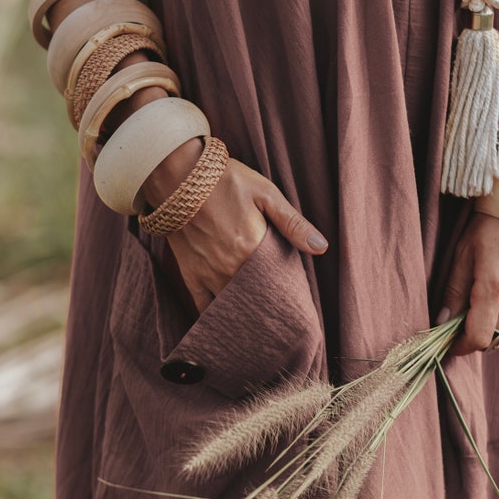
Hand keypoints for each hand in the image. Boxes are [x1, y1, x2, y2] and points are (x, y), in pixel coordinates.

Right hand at [156, 154, 326, 312]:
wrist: (177, 176)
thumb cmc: (225, 181)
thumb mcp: (266, 194)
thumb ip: (293, 223)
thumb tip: (321, 248)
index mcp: (251, 250)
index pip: (276, 283)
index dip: (286, 293)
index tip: (294, 301)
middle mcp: (230, 269)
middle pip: (255, 298)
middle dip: (267, 306)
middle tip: (279, 316)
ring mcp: (208, 274)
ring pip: (231, 305)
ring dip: (245, 312)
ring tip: (258, 323)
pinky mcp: (190, 274)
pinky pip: (203, 305)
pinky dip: (214, 316)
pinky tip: (226, 323)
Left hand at [436, 212, 498, 355]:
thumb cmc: (489, 227)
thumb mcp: (462, 255)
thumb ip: (453, 292)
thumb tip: (442, 322)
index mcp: (493, 288)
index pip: (478, 337)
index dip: (461, 346)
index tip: (448, 343)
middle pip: (492, 337)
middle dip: (472, 335)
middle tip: (456, 325)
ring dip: (488, 324)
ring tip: (474, 305)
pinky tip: (493, 293)